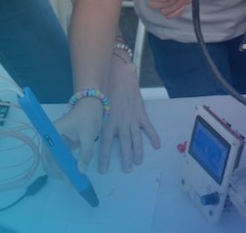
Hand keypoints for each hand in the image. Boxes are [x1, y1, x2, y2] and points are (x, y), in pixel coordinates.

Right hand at [53, 97, 104, 175]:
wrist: (91, 105)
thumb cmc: (88, 117)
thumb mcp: (89, 135)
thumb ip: (85, 153)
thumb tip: (80, 171)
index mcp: (53, 133)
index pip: (51, 155)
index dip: (58, 168)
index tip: (68, 178)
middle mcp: (51, 138)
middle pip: (49, 160)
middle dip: (58, 172)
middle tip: (71, 183)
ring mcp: (55, 142)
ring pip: (54, 161)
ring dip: (61, 171)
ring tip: (73, 181)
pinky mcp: (61, 144)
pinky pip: (60, 158)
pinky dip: (65, 166)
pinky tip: (72, 174)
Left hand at [98, 57, 160, 172]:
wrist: (120, 75)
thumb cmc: (106, 89)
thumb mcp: (99, 106)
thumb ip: (97, 121)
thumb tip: (88, 132)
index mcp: (108, 122)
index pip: (105, 144)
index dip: (104, 158)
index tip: (103, 170)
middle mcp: (121, 123)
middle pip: (124, 145)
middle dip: (125, 158)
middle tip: (126, 170)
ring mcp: (133, 119)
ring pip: (136, 139)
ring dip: (137, 152)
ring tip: (138, 162)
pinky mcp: (141, 114)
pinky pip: (148, 127)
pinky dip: (153, 136)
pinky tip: (157, 145)